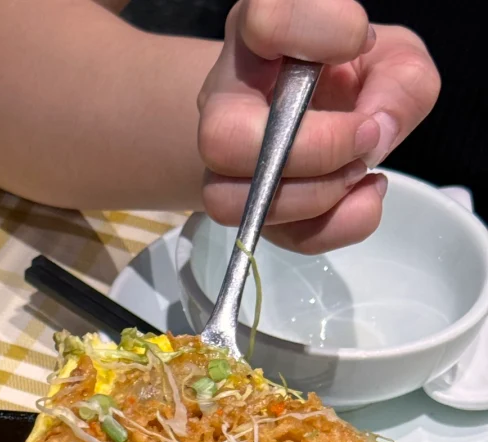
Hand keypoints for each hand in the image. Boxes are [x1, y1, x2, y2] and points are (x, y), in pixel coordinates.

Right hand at [196, 0, 438, 252]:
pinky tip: (359, 196)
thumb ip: (401, 85)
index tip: (363, 44)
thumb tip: (376, 130)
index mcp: (258, 35)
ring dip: (315, 196)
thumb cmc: (354, 78)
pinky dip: (332, 225)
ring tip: (359, 170)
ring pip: (230, 200)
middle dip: (312, 149)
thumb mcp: (394, 62)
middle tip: (364, 137)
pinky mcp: (248, 210)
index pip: (265, 22)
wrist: (319, 117)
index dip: (321, 35)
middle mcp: (225, 97)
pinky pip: (276, 237)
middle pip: (223, 137)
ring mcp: (223, 163)